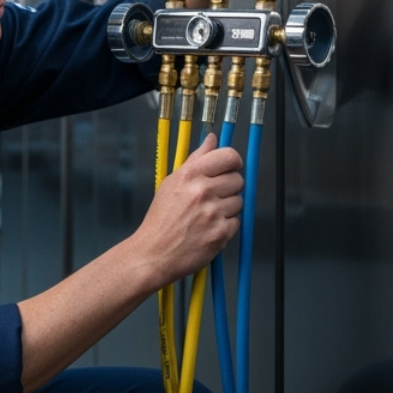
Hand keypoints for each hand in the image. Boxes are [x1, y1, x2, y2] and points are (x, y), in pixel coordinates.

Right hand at [132, 133, 244, 286]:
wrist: (154, 253)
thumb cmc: (161, 219)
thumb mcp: (172, 182)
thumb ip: (196, 159)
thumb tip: (212, 139)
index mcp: (190, 175)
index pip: (229, 156)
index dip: (233, 161)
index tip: (230, 167)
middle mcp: (203, 191)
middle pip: (238, 179)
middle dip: (229, 187)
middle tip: (213, 196)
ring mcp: (213, 213)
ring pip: (239, 201)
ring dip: (227, 208)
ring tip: (208, 215)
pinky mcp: (220, 233)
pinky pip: (236, 222)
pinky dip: (226, 226)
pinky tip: (209, 228)